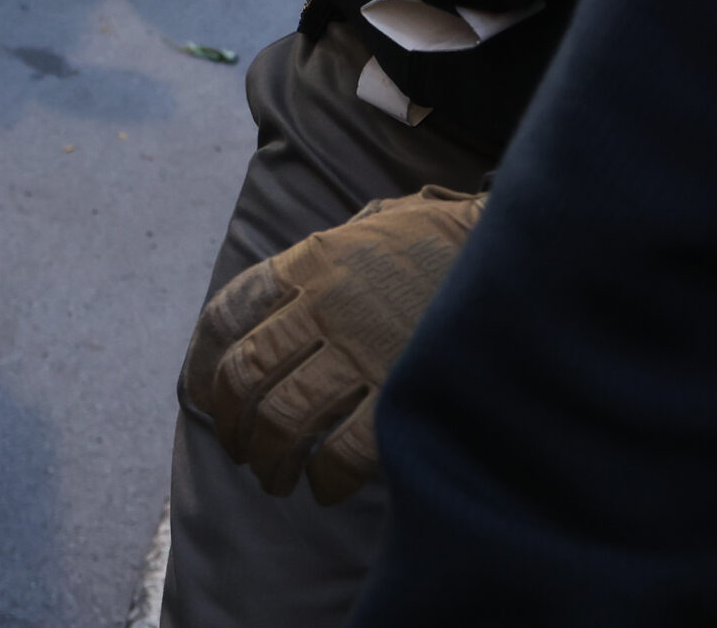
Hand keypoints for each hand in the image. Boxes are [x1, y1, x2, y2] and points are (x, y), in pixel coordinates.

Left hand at [183, 187, 483, 504]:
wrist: (512, 246)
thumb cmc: (440, 240)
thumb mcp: (368, 227)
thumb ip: (324, 258)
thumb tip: (286, 297)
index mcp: (309, 263)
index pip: (228, 314)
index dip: (204, 362)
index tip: (203, 393)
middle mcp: (325, 305)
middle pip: (246, 373)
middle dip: (232, 422)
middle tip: (241, 449)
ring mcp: (363, 348)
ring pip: (284, 415)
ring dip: (269, 457)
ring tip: (275, 478)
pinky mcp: (402, 388)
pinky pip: (344, 447)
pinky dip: (326, 476)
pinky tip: (326, 488)